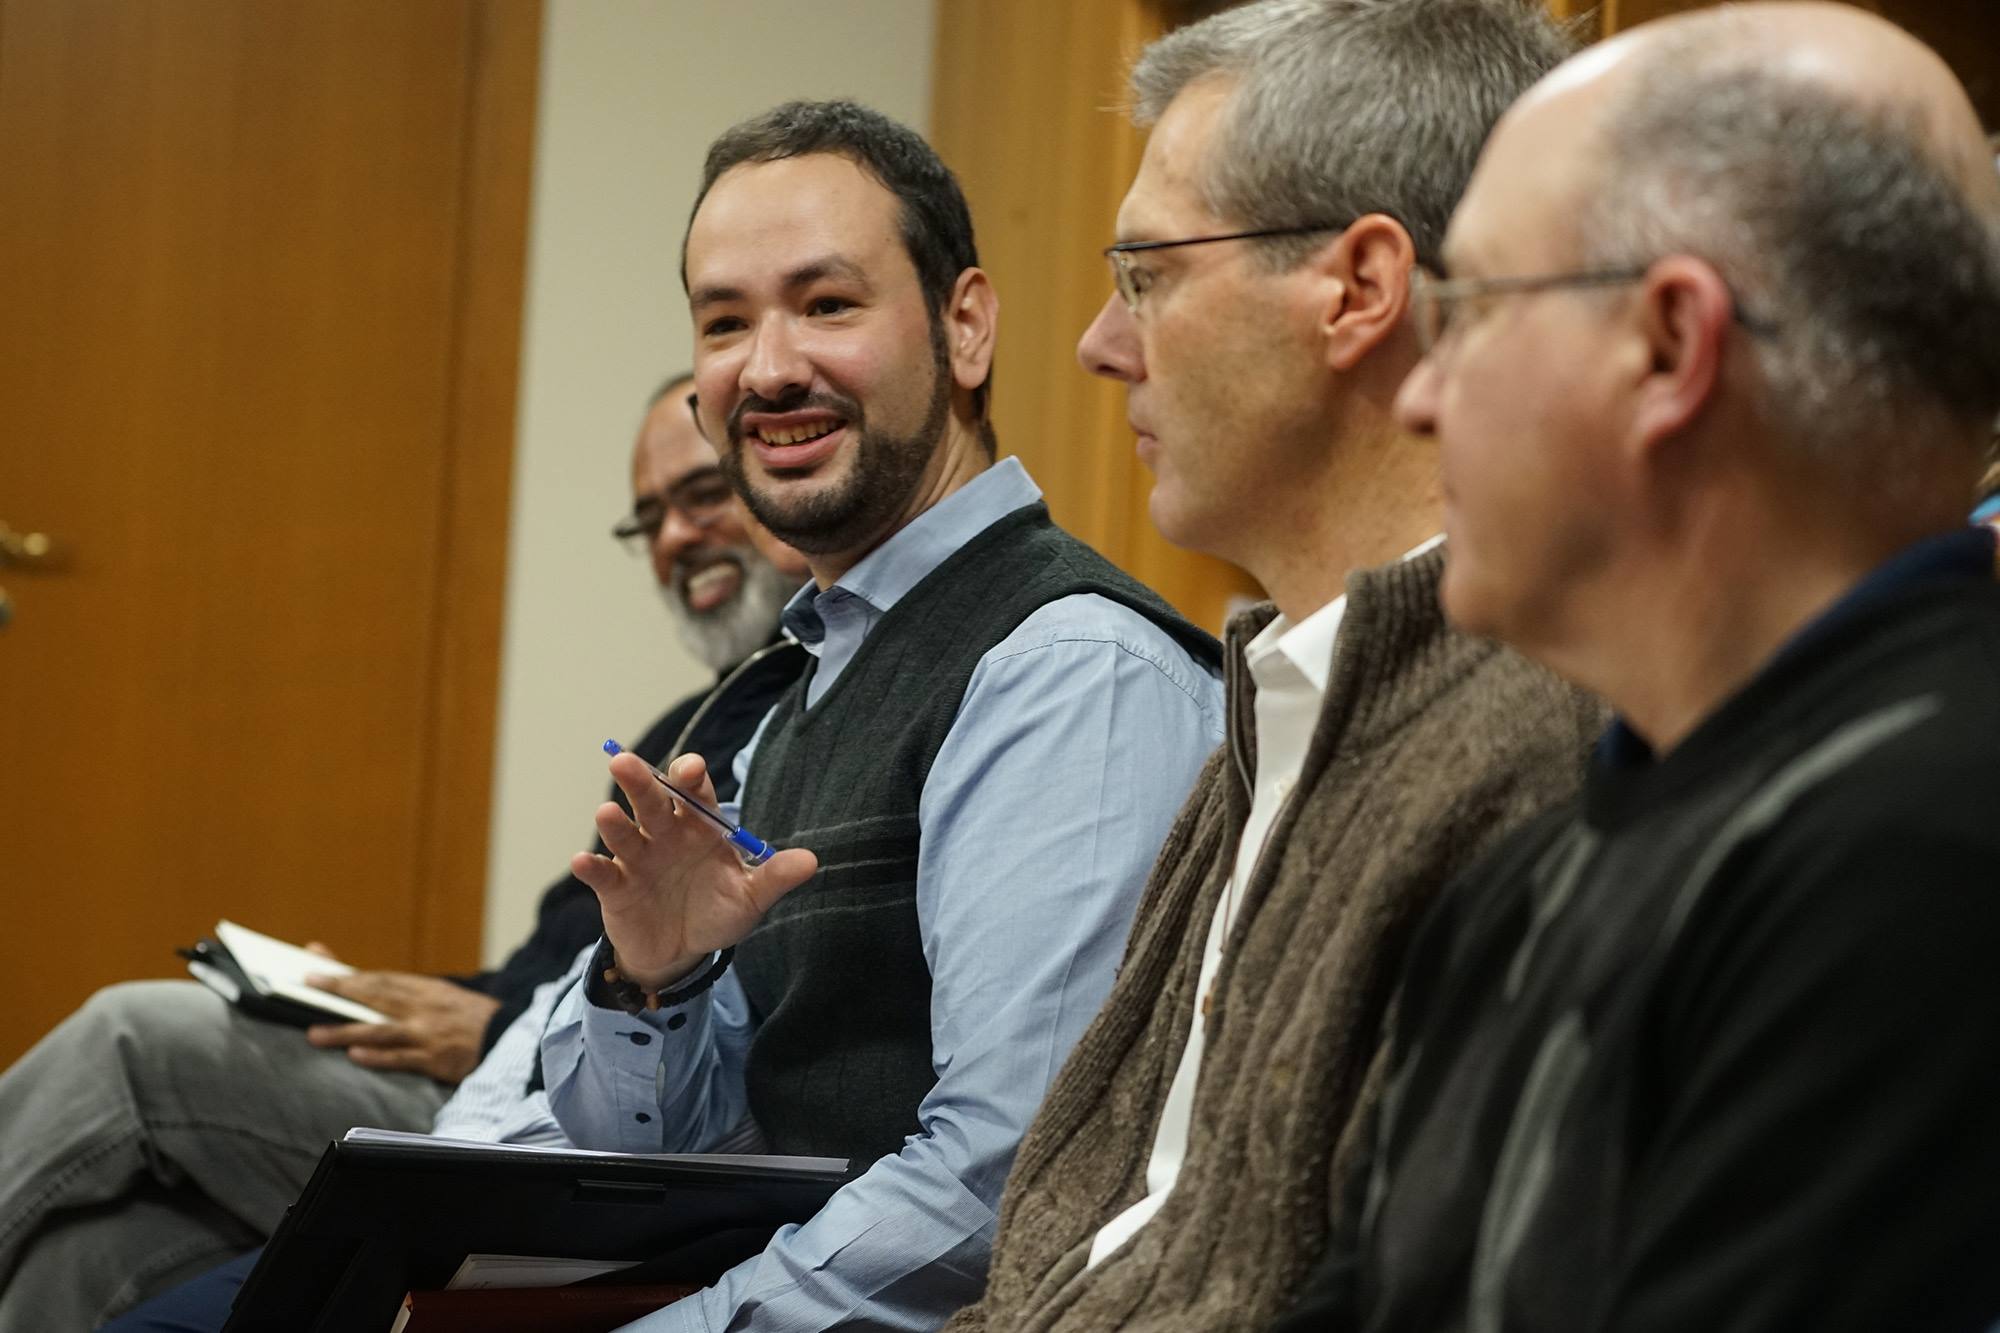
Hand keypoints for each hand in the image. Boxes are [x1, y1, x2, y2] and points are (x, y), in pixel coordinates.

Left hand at [303, 972, 501, 1083]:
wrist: (512, 1038)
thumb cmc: (471, 1019)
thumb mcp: (442, 997)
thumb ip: (406, 995)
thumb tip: (366, 988)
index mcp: (427, 989)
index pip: (380, 979)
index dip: (347, 975)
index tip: (316, 969)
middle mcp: (425, 1008)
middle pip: (376, 996)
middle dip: (340, 990)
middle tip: (309, 986)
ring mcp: (429, 1034)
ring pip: (382, 1030)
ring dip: (347, 1030)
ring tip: (316, 1033)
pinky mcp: (436, 1060)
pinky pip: (403, 1058)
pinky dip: (378, 1057)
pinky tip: (357, 1055)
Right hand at [571, 751, 816, 990]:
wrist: (683, 953)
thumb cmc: (716, 912)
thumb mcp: (750, 898)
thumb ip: (774, 878)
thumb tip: (812, 862)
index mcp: (699, 828)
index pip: (694, 794)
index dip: (690, 778)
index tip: (691, 769)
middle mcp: (665, 835)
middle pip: (652, 802)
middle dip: (640, 782)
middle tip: (625, 762)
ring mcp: (637, 859)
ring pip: (624, 833)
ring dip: (614, 823)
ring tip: (607, 813)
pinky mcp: (616, 888)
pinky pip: (602, 874)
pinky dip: (591, 868)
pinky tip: (583, 861)